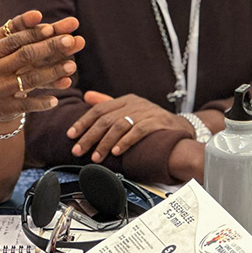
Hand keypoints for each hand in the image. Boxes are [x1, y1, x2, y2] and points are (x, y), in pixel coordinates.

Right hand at [0, 16, 84, 134]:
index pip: (13, 40)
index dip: (33, 32)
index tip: (50, 26)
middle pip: (28, 55)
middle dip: (51, 47)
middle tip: (72, 41)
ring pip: (31, 78)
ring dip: (53, 73)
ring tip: (72, 66)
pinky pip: (24, 105)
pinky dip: (40, 103)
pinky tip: (56, 101)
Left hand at [68, 92, 194, 162]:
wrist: (180, 126)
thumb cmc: (151, 120)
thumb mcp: (130, 109)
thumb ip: (108, 103)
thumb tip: (87, 96)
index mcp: (126, 100)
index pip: (99, 109)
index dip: (83, 122)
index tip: (71, 135)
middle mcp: (135, 103)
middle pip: (106, 119)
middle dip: (89, 136)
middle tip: (78, 150)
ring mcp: (146, 112)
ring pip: (119, 126)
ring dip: (105, 143)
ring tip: (96, 156)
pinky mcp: (157, 122)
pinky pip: (138, 131)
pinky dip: (125, 142)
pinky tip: (116, 151)